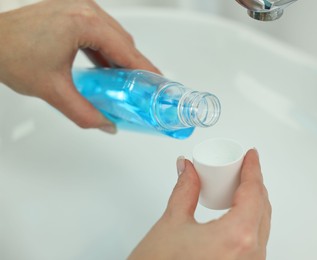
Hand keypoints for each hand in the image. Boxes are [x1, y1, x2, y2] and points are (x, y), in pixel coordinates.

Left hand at [0, 0, 159, 132]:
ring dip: (121, 58)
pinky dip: (106, 50)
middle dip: (135, 66)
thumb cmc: (11, 54)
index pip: (127, 50)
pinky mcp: (70, 12)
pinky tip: (106, 68)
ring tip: (126, 82)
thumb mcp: (53, 90)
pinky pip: (99, 31)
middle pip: (124, 41)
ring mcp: (77, 8)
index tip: (159, 84)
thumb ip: (85, 113)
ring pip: (113, 35)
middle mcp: (84, 9)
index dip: (146, 70)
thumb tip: (107, 125)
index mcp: (84, 23)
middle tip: (143, 89)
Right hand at [128, 149, 271, 259]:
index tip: (252, 156)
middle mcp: (251, 256)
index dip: (253, 169)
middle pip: (262, 208)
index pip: (254, 192)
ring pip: (261, 226)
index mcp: (237, 237)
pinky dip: (249, 222)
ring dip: (253, 203)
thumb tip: (188, 169)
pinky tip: (236, 215)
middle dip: (254, 184)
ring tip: (237, 188)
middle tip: (241, 168)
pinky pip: (255, 242)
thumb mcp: (171, 223)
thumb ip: (184, 189)